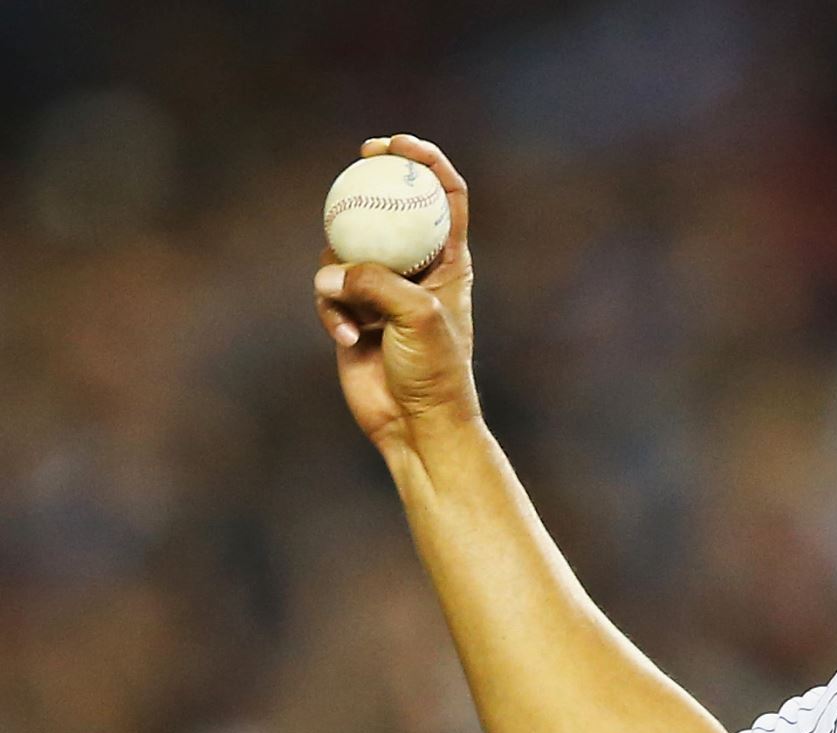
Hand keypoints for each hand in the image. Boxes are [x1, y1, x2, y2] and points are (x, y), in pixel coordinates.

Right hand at [313, 135, 478, 455]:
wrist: (417, 425)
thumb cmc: (435, 372)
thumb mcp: (417, 317)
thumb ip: (378, 282)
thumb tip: (332, 269)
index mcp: (450, 262)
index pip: (445, 197)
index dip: (426, 161)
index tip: (398, 145)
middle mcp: (416, 270)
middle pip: (390, 209)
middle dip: (371, 179)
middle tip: (358, 158)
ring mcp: (381, 290)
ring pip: (345, 251)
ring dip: (342, 277)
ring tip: (356, 315)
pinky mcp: (353, 314)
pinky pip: (329, 293)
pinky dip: (334, 313)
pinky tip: (349, 340)